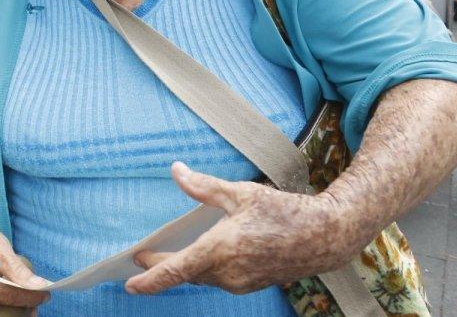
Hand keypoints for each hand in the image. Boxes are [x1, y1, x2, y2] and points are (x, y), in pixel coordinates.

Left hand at [127, 162, 354, 295]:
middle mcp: (227, 273)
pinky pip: (220, 278)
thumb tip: (176, 171)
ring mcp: (240, 283)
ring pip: (203, 276)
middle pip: (185, 273)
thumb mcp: (240, 193)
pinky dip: (207, 268)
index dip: (150, 280)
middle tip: (144, 257)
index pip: (175, 271)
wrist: (326, 237)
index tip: (131, 284)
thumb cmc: (284, 212)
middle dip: (163, 267)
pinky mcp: (251, 285)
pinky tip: (207, 255)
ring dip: (187, 267)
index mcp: (219, 250)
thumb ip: (203, 186)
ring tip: (173, 254)